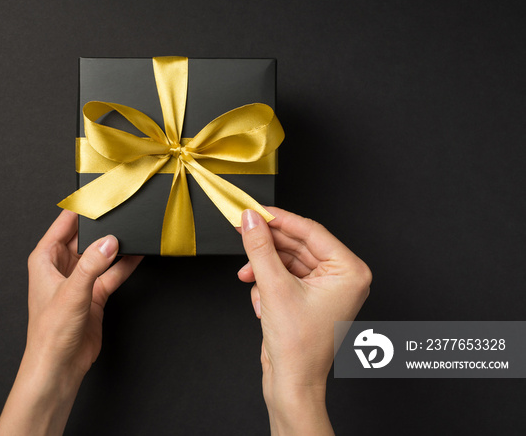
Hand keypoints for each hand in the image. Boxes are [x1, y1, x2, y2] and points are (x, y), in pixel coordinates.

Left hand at [0, 210, 141, 434]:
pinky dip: (124, 265)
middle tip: (121, 211)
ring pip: (101, 255)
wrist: (59, 366)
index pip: (64, 224)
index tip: (98, 195)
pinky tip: (138, 254)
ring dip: (116, 247)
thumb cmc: (51, 333)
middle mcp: (61, 267)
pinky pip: (111, 273)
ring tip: (134, 231)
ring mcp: (79, 280)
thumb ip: (93, 265)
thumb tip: (110, 242)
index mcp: (45, 259)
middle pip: (85, 237)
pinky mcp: (94, 294)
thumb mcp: (72, 292)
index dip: (80, 209)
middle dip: (102, 227)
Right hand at [238, 207, 370, 435]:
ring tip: (248, 276)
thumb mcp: (274, 287)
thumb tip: (251, 220)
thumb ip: (260, 248)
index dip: (280, 219)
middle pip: (299, 244)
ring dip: (265, 267)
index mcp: (349, 271)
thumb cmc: (298, 346)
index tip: (255, 211)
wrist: (292, 382)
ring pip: (288, 260)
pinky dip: (268, 282)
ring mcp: (327, 288)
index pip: (311, 231)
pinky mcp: (310, 297)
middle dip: (268, 245)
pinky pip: (286, 275)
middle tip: (243, 230)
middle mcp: (342, 277)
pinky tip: (259, 298)